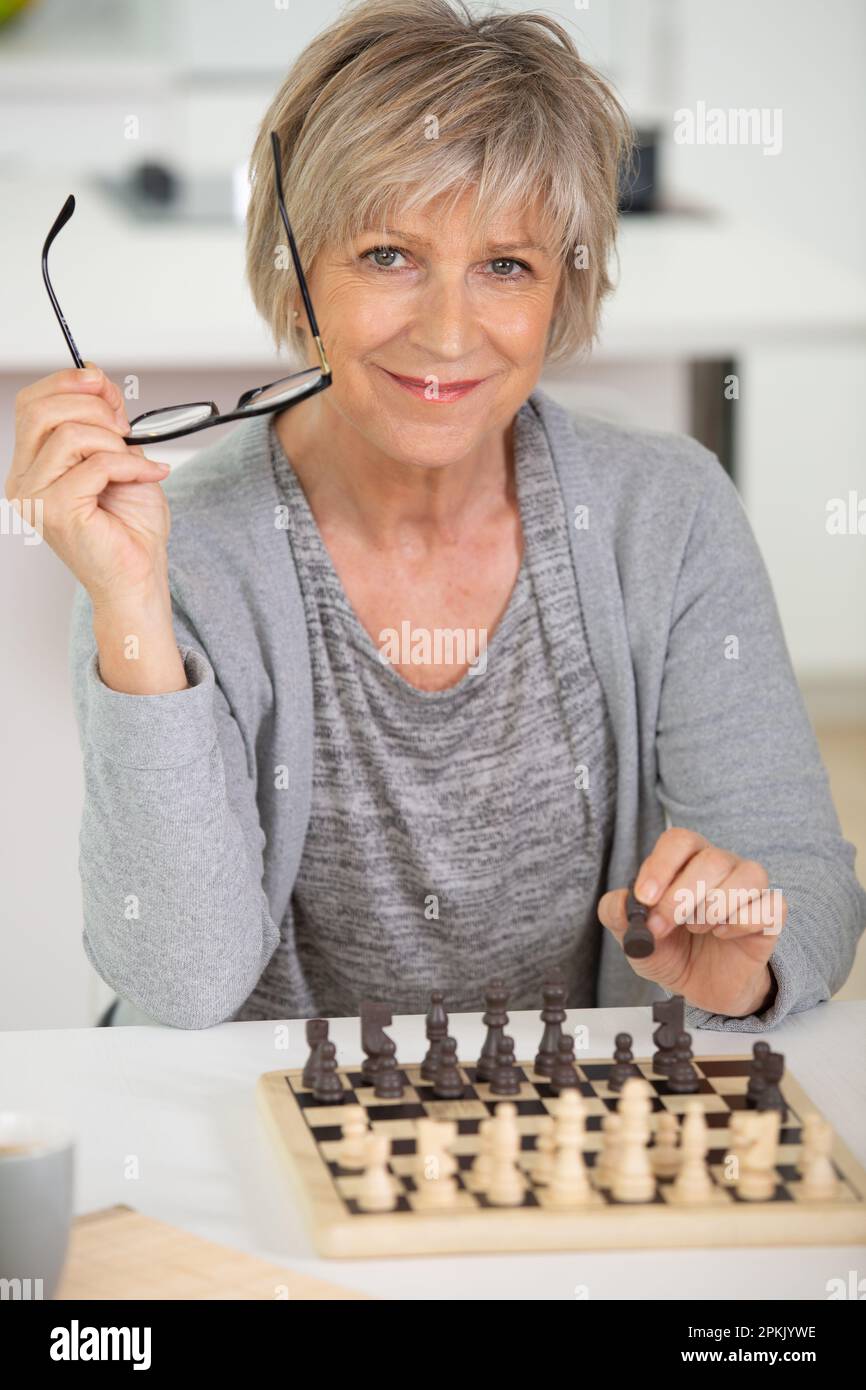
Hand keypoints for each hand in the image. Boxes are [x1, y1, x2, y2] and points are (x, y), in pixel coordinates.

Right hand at [5, 365, 171, 607]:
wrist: (140, 578)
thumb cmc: (130, 529)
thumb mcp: (120, 456)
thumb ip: (103, 420)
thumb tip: (94, 378)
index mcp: (31, 466)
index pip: (30, 404)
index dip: (68, 384)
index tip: (104, 387)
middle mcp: (24, 481)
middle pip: (40, 410)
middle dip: (93, 408)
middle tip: (124, 430)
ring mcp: (35, 498)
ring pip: (71, 435)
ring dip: (114, 442)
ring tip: (134, 464)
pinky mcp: (57, 512)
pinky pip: (96, 464)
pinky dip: (131, 466)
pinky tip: (149, 477)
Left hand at [597, 827, 786, 1016]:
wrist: (701, 986)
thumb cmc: (671, 950)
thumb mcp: (633, 937)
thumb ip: (618, 914)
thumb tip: (622, 899)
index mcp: (686, 860)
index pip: (679, 841)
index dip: (661, 866)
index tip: (644, 898)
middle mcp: (721, 866)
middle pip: (712, 859)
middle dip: (680, 898)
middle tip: (662, 927)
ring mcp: (750, 888)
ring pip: (748, 875)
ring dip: (713, 908)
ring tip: (697, 928)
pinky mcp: (771, 914)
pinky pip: (770, 906)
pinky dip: (741, 923)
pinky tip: (723, 936)